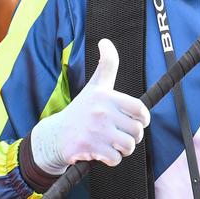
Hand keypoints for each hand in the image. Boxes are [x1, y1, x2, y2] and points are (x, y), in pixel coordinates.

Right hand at [30, 39, 150, 174]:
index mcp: (107, 96)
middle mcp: (102, 112)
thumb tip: (105, 41)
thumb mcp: (96, 85)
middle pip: (137, 130)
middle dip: (133, 136)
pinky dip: (113, 159)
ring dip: (124, 149)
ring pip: (129, 145)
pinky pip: (116, 158)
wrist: (56, 135)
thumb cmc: (82, 109)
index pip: (140, 109)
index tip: (138, 121)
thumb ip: (106, 64)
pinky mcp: (90, 148)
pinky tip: (104, 152)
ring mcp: (96, 131)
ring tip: (115, 144)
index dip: (143, 118)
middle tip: (122, 135)